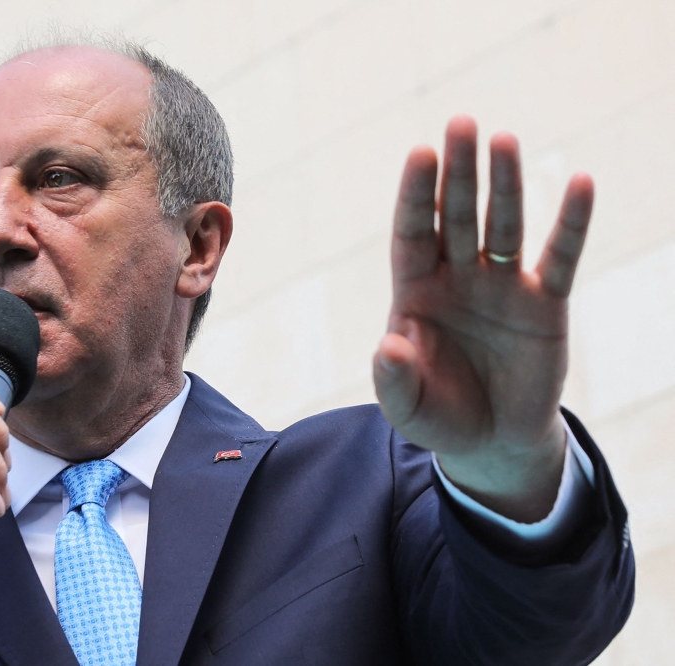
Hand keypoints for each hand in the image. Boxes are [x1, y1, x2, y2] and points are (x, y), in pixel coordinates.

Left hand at [373, 116, 592, 522]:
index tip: (419, 153)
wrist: (490, 442)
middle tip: (461, 122)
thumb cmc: (439, 415)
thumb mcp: (407, 406)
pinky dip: (571, 224)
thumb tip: (389, 346)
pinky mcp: (545, 305)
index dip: (415, 195)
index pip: (413, 233)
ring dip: (506, 185)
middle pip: (456, 215)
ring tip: (504, 141)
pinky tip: (579, 183)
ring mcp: (502, 287)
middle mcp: (457, 278)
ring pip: (503, 225)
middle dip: (458, 172)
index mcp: (415, 291)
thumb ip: (394, 378)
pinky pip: (559, 259)